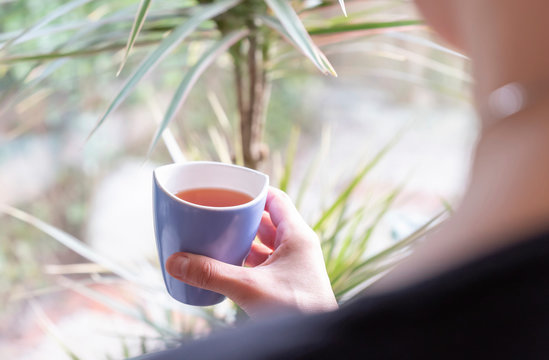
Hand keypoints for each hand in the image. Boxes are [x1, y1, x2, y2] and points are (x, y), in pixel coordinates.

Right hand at [165, 187, 337, 317]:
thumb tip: (176, 262)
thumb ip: (212, 274)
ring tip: (216, 236)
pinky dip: (247, 260)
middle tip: (215, 213)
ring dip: (243, 240)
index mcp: (297, 235)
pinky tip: (228, 265)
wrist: (316, 339)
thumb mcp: (249, 288)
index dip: (252, 192)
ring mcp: (294, 265)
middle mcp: (298, 246)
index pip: (275, 199)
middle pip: (267, 220)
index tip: (229, 189)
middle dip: (241, 217)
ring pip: (265, 243)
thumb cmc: (297, 309)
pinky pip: (264, 263)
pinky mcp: (287, 282)